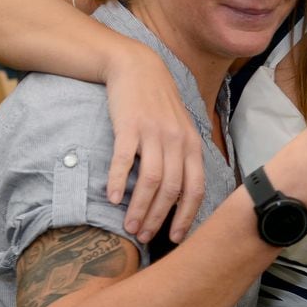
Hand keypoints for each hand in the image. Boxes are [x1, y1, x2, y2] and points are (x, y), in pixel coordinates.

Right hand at [104, 45, 204, 243]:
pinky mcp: (130, 126)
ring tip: (129, 225)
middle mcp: (178, 141)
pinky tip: (111, 197)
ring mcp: (154, 133)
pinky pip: (124, 159)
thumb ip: (184, 158)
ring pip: (151, 180)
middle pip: (172, 189)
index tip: (175, 238)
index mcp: (193, 146)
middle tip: (144, 236)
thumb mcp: (182, 130)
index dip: (186, 216)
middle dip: (159, 218)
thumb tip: (182, 195)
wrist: (138, 68)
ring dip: (139, 207)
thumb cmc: (159, 105)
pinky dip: (118, 180)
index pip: (195, 189)